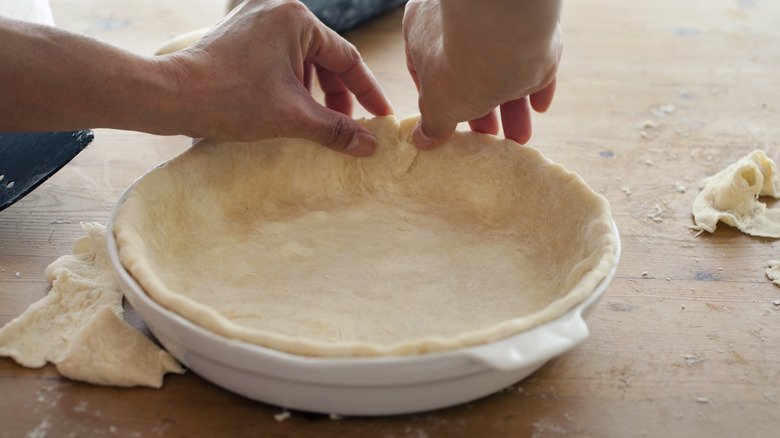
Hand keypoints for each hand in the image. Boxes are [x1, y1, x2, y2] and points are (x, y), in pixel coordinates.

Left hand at [161, 0, 392, 155]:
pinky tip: (291, 109)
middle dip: (337, 95)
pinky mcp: (240, 34)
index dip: (366, 92)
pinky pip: (279, 58)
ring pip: (301, 58)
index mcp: (297, 19)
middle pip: (324, 57)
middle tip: (347, 127)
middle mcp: (277, 10)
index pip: (346, 58)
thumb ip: (336, 129)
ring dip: (314, 91)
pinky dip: (291, 83)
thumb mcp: (292, 117)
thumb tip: (369, 145)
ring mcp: (255, 19)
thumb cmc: (230, 100)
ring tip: (317, 123)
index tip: (380, 117)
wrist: (170, 96)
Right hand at [402, 0, 561, 149]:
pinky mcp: (529, 28)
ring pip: (502, 68)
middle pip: (467, 71)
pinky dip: (536, 85)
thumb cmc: (456, 65)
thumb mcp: (438, 104)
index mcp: (424, 27)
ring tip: (517, 135)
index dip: (435, 98)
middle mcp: (460, 19)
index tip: (446, 121)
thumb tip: (424, 139)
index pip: (424, 65)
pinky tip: (538, 108)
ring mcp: (496, 23)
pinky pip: (532, 60)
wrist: (505, 32)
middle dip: (479, 109)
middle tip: (486, 133)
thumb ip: (432, 122)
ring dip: (511, 106)